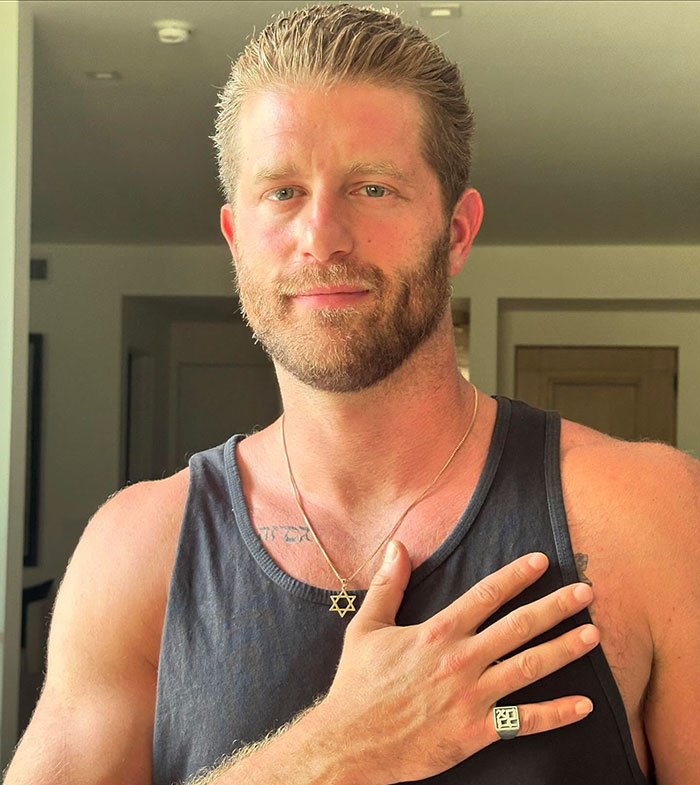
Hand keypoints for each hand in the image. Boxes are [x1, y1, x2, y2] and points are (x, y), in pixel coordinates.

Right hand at [319, 543, 598, 784]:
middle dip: (555, 606)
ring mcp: (470, 697)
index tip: (542, 562)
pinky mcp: (474, 733)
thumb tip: (398, 545)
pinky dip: (556, 714)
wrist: (352, 742)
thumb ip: (388, 585)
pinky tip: (585, 705)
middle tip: (586, 592)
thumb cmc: (358, 684)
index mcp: (436, 632)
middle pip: (518, 627)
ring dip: (564, 650)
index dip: (516, 576)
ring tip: (593, 634)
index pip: (485, 595)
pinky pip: (523, 722)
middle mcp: (460, 660)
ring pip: (528, 668)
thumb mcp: (366, 627)